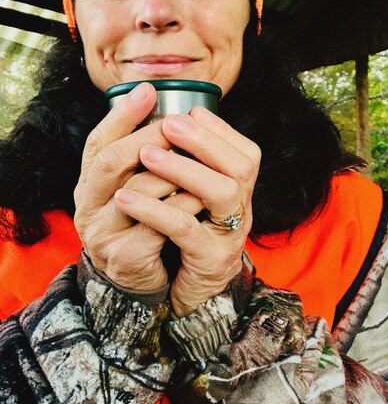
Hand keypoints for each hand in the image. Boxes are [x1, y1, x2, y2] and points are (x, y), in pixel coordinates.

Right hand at [74, 82, 180, 291]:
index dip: (121, 114)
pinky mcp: (126, 258)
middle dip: (148, 136)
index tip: (147, 90)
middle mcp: (88, 207)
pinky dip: (182, 207)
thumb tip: (170, 114)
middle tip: (177, 123)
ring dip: (172, 171)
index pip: (97, 143)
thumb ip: (139, 160)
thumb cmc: (139, 225)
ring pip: (136, 192)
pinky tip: (201, 196)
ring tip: (197, 156)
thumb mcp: (131, 191)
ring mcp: (104, 234)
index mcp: (88, 186)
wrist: (133, 283)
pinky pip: (157, 227)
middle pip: (111, 161)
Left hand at [114, 106, 260, 315]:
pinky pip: (185, 229)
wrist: (193, 291)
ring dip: (184, 168)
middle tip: (169, 124)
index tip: (189, 111)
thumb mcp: (197, 199)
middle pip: (242, 166)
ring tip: (146, 155)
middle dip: (205, 140)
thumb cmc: (189, 236)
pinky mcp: (210, 260)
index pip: (246, 152)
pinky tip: (126, 198)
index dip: (219, 130)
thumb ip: (193, 166)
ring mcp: (231, 235)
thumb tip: (175, 119)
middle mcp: (243, 210)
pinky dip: (155, 209)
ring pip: (223, 192)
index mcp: (240, 192)